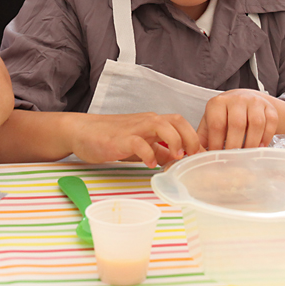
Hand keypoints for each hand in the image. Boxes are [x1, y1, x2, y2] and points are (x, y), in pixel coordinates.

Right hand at [66, 112, 201, 166]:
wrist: (81, 131)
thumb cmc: (110, 138)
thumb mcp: (140, 144)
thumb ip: (158, 150)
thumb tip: (177, 160)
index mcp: (153, 123)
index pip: (181, 124)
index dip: (196, 139)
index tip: (203, 157)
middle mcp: (146, 122)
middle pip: (177, 120)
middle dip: (191, 138)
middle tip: (195, 157)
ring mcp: (133, 129)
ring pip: (161, 125)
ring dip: (174, 141)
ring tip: (177, 158)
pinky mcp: (120, 139)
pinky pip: (138, 143)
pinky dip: (148, 154)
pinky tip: (150, 165)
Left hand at [198, 89, 279, 150]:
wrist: (244, 99)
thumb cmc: (224, 116)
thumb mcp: (210, 123)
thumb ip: (202, 139)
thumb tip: (194, 157)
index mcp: (218, 103)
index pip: (217, 125)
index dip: (216, 144)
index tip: (217, 157)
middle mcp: (236, 99)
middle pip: (237, 124)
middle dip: (234, 146)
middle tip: (233, 160)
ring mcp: (254, 101)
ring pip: (256, 124)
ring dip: (251, 143)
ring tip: (247, 156)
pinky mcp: (269, 107)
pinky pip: (270, 123)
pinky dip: (266, 138)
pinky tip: (259, 148)